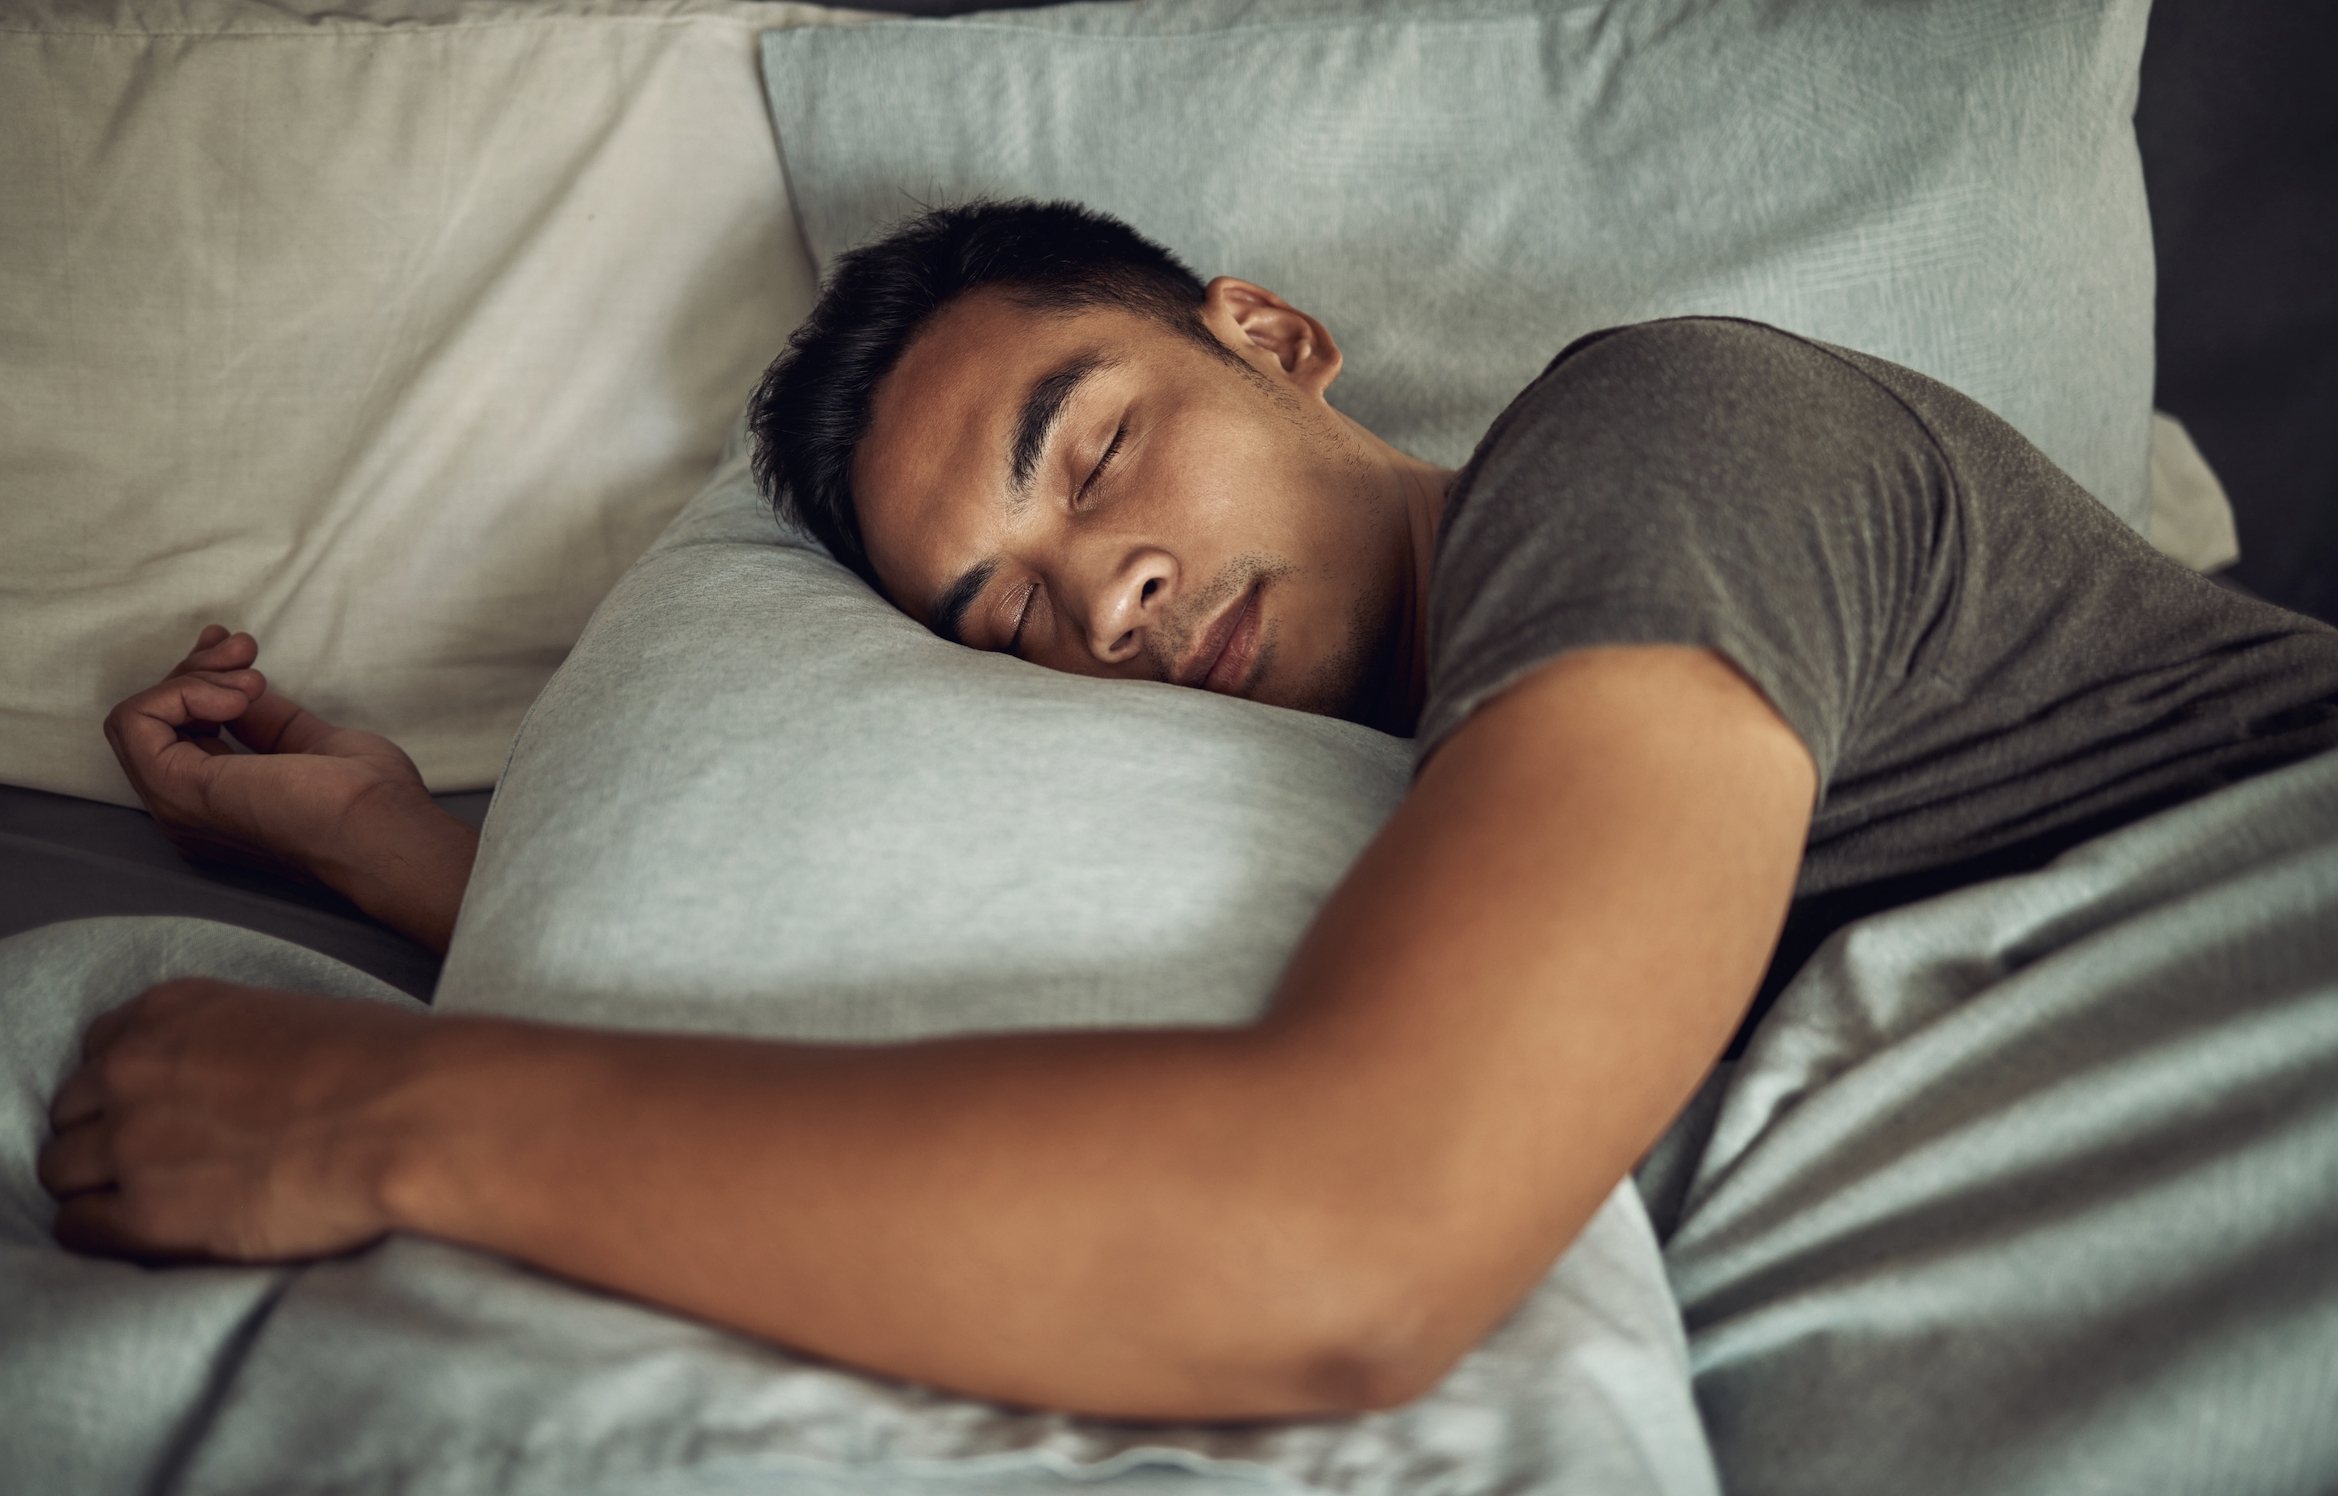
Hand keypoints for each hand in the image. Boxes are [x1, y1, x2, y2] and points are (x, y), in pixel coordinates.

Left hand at [39, 978, 432, 1261]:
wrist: (411, 1116)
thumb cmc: (386, 1064)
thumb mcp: (298, 1017)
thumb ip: (241, 1041)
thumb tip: (245, 1081)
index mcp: (174, 1011)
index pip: (101, 1049)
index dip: (127, 1085)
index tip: (152, 1106)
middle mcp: (136, 1069)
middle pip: (73, 1109)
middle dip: (106, 1134)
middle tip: (156, 1159)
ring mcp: (134, 1142)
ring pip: (61, 1169)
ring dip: (99, 1185)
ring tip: (152, 1200)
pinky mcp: (148, 1215)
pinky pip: (77, 1228)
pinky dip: (101, 1232)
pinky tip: (143, 1233)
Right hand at [103, 627, 477, 950]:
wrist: (381, 829)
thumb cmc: (367, 799)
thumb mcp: (310, 744)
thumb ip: (266, 722)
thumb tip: (240, 689)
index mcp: (219, 805)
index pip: (179, 733)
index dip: (201, 683)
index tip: (244, 653)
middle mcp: (189, 811)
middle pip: (157, 722)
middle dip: (196, 669)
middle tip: (246, 650)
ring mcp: (177, 806)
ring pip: (140, 717)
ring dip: (193, 677)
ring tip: (252, 677)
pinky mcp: (176, 792)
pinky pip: (135, 721)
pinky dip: (180, 693)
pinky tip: (234, 696)